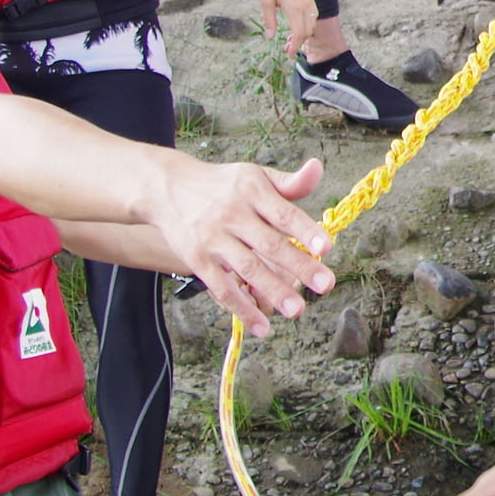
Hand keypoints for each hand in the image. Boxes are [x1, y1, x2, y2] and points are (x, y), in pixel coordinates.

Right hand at [148, 155, 332, 334]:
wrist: (167, 189)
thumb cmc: (224, 184)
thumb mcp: (255, 175)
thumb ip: (289, 182)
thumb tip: (318, 168)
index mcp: (252, 190)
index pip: (283, 213)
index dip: (305, 231)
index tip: (327, 247)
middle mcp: (233, 214)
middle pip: (269, 244)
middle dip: (298, 265)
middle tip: (325, 285)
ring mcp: (214, 239)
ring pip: (247, 269)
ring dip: (273, 291)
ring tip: (297, 310)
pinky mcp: (198, 260)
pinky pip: (223, 288)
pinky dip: (242, 309)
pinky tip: (263, 327)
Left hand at [256, 0, 317, 56]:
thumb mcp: (265, 1)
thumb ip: (269, 20)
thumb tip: (270, 37)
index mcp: (294, 7)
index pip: (298, 32)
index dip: (295, 45)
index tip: (289, 53)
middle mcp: (305, 5)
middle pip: (307, 31)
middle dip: (298, 43)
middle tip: (287, 49)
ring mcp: (310, 1)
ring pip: (312, 24)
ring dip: (303, 34)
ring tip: (290, 39)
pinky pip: (313, 16)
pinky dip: (307, 25)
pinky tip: (298, 27)